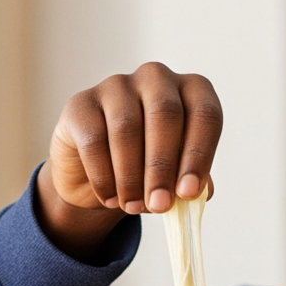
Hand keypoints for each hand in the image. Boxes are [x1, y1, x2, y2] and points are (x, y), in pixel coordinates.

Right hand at [38, 63, 221, 255]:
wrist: (99, 179)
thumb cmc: (146, 171)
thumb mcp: (175, 179)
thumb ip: (190, 183)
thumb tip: (200, 194)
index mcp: (189, 92)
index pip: (205, 113)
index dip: (199, 154)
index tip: (189, 193)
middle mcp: (155, 79)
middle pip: (165, 114)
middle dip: (163, 166)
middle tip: (160, 204)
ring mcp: (116, 86)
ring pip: (127, 127)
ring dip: (131, 176)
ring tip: (133, 207)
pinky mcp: (81, 104)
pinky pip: (94, 140)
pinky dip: (103, 176)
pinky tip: (110, 198)